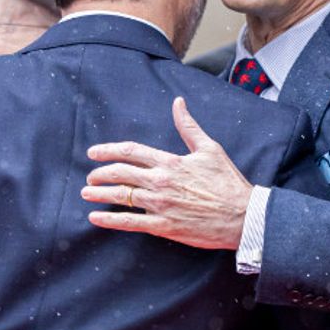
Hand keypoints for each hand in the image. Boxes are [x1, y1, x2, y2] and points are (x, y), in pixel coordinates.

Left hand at [81, 97, 252, 249]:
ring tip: (86, 193)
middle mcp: (160, 181)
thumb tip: (178, 103)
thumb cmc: (228, 182)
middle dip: (100, 173)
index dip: (108, 150)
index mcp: (170, 162)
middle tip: (90, 176)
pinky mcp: (163, 225)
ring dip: (99, 194)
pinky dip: (109, 220)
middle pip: (120, 173)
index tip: (93, 153)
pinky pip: (129, 222)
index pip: (131, 151)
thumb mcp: (210, 148)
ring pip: (120, 196)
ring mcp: (160, 205)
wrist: (243, 216)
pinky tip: (95, 218)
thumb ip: (189, 127)